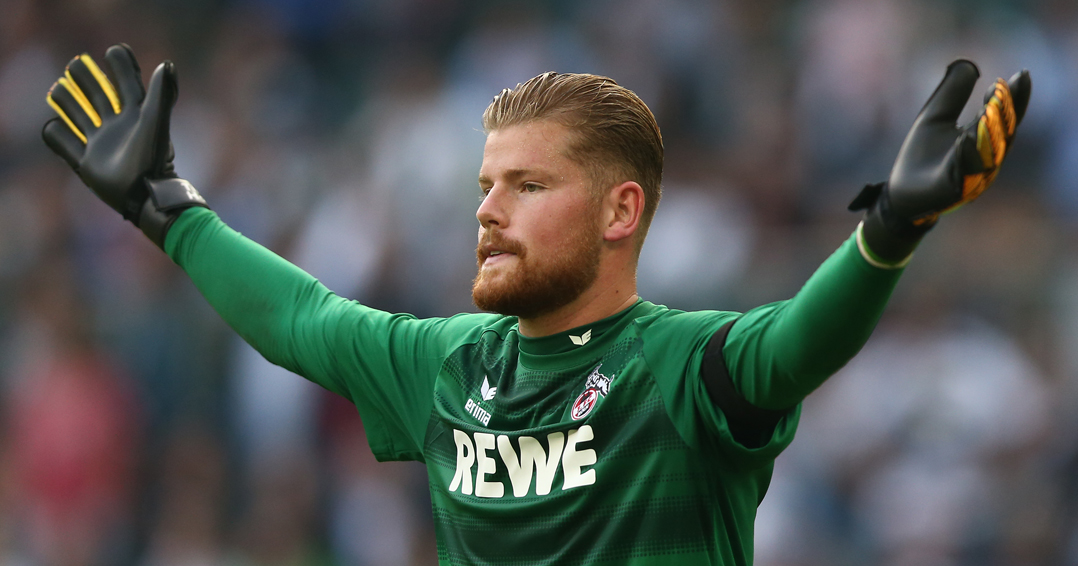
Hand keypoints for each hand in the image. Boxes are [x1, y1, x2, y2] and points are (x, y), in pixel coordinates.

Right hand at [42, 44, 205, 248]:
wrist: (144, 196)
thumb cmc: (152, 159)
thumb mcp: (155, 123)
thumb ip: (161, 95)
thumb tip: (167, 64)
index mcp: (136, 114)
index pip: (127, 82)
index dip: (121, 65)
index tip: (113, 51)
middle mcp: (117, 126)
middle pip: (97, 94)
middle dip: (86, 78)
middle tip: (76, 65)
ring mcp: (100, 143)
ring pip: (78, 114)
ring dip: (66, 100)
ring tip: (58, 89)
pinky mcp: (86, 162)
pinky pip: (64, 143)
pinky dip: (54, 133)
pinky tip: (53, 126)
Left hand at [849, 60, 1030, 264]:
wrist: (900, 192)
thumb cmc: (921, 155)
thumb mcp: (935, 116)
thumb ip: (952, 93)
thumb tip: (970, 65)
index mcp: (983, 140)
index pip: (1004, 117)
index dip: (1014, 98)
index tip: (1020, 75)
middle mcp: (984, 159)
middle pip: (1002, 134)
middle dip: (1006, 111)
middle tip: (1006, 87)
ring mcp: (971, 176)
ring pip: (987, 153)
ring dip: (990, 132)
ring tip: (991, 108)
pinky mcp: (951, 189)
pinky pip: (962, 172)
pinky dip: (965, 156)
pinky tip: (965, 138)